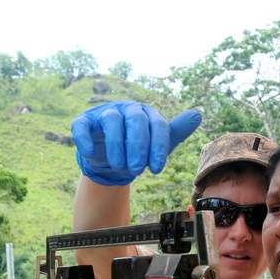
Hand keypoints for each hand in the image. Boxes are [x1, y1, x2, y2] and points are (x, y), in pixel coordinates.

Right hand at [72, 101, 201, 185]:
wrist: (113, 158)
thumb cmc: (139, 148)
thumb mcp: (159, 142)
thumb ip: (177, 130)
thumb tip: (197, 114)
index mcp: (148, 113)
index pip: (157, 125)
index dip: (158, 147)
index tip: (157, 168)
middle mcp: (127, 109)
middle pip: (136, 121)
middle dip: (138, 147)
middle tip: (138, 169)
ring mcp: (105, 113)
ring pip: (112, 122)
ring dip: (117, 146)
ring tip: (120, 166)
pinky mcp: (84, 122)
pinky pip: (82, 126)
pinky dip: (85, 139)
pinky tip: (91, 153)